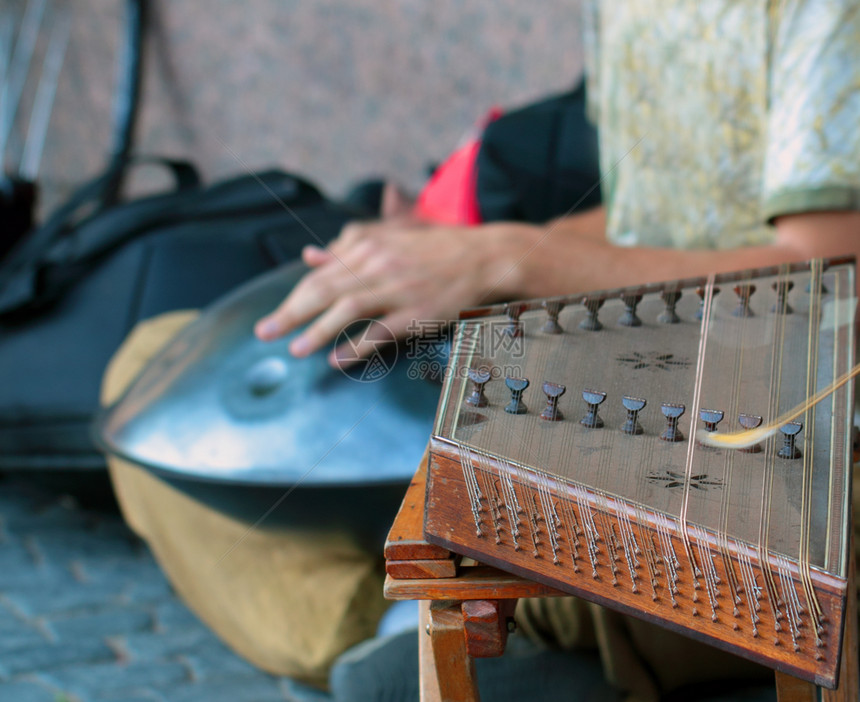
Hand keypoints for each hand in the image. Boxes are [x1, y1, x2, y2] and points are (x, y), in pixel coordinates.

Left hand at [254, 217, 534, 363]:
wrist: (482, 256)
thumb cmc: (434, 249)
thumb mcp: (389, 238)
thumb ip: (348, 247)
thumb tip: (309, 255)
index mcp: (368, 245)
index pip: (319, 274)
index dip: (293, 296)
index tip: (273, 316)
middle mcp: (378, 264)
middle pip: (324, 289)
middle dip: (290, 312)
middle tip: (263, 334)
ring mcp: (398, 289)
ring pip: (347, 308)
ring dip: (317, 330)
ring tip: (294, 349)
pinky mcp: (418, 312)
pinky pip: (381, 331)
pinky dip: (357, 345)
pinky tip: (337, 359)